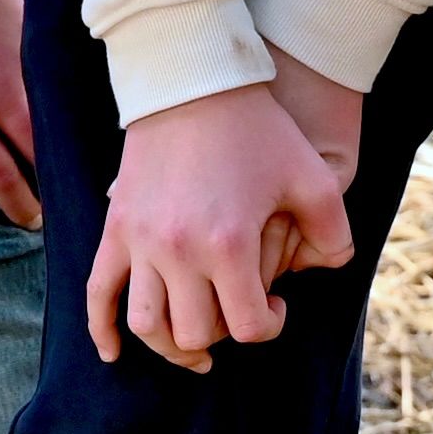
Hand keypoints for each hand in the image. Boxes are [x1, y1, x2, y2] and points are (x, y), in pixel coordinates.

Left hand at [0, 0, 43, 224]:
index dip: (15, 201)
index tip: (26, 219)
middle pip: (38, 150)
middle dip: (49, 181)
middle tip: (54, 201)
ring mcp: (21, 59)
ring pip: (53, 111)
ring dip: (58, 138)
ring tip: (64, 157)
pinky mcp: (31, 28)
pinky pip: (53, 71)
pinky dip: (60, 93)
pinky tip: (65, 102)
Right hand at [85, 54, 363, 368]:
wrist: (191, 81)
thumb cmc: (257, 129)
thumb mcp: (313, 177)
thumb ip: (334, 232)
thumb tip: (331, 269)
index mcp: (228, 244)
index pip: (247, 326)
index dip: (270, 326)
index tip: (277, 306)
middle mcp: (179, 251)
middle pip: (196, 333)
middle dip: (224, 336)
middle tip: (239, 314)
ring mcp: (140, 242)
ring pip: (148, 325)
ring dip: (171, 346)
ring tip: (192, 347)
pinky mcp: (116, 229)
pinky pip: (97, 293)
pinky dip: (102, 329)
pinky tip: (112, 352)